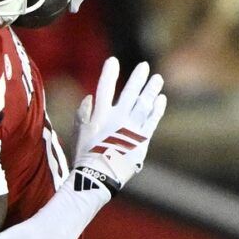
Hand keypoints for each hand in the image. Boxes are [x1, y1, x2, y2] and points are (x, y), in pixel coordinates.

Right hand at [71, 57, 165, 191]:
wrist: (98, 177)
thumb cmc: (84, 156)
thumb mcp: (77, 134)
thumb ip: (82, 114)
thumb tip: (89, 97)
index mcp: (99, 116)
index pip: (104, 88)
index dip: (109, 73)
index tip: (113, 60)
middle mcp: (117, 118)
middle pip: (129, 93)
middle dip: (137, 78)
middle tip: (144, 66)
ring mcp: (131, 128)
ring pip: (144, 104)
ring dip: (151, 90)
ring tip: (157, 78)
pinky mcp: (142, 140)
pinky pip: (152, 120)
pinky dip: (157, 109)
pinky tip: (161, 99)